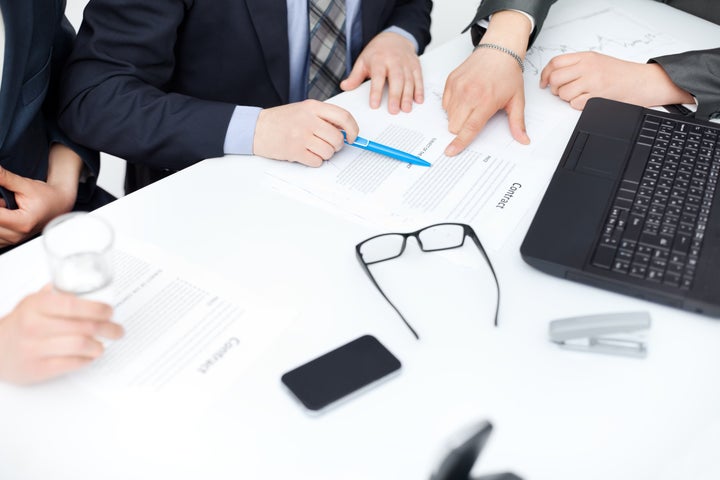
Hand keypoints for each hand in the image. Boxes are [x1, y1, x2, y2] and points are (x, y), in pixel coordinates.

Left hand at [0, 144, 81, 246]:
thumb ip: (5, 178)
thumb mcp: (25, 184)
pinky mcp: (10, 242)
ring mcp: (14, 241)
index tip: (1, 197)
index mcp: (23, 223)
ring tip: (6, 208)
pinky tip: (5, 216)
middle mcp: (17, 236)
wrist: (59, 205)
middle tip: (4, 200)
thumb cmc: (46, 196)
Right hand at [0, 285, 122, 384]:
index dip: (96, 308)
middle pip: (83, 326)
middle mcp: (35, 326)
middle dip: (107, 328)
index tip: (110, 311)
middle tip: (117, 330)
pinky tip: (89, 355)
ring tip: (102, 344)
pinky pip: (72, 363)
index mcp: (36, 306)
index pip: (72, 304)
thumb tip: (85, 286)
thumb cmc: (20, 324)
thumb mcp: (33, 302)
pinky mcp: (38, 369)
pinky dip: (86, 359)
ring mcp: (35, 349)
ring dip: (98, 346)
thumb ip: (57, 294)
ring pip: (80, 346)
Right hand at [253, 100, 358, 166]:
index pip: (343, 117)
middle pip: (337, 138)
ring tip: (314, 149)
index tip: (353, 137)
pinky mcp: (295, 151)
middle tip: (329, 145)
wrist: (256, 128)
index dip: (353, 129)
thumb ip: (323, 117)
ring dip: (325, 154)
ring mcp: (301, 136)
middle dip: (336, 146)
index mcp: (312, 107)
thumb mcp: (303, 110)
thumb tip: (345, 131)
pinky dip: (315, 161)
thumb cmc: (281, 120)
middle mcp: (308, 120)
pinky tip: (306, 154)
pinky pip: (317, 161)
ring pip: (328, 152)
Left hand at [340, 32, 422, 113]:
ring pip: (409, 80)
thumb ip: (355, 76)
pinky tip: (418, 100)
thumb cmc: (377, 53)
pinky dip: (419, 90)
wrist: (395, 38)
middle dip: (395, 95)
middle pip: (396, 79)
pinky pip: (418, 78)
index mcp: (379, 59)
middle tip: (393, 110)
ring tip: (406, 109)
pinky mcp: (416, 66)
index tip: (374, 105)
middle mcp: (394, 61)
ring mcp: (406, 63)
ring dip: (408, 95)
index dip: (376, 91)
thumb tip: (345, 87)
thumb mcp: (363, 61)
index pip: (377, 76)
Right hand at [443, 47, 528, 155]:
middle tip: (475, 117)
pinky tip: (465, 97)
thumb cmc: (507, 74)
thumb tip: (523, 140)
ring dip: (457, 117)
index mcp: (485, 101)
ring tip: (472, 105)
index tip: (450, 151)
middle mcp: (469, 94)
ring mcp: (457, 87)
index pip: (469, 128)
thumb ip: (517, 123)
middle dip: (462, 128)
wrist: (498, 50)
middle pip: (455, 125)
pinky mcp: (450, 81)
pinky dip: (452, 106)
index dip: (459, 142)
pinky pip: (445, 104)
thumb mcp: (516, 100)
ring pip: (448, 116)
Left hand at [540, 52, 694, 109]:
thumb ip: (576, 64)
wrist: (642, 81)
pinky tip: (586, 100)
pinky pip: (574, 104)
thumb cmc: (620, 73)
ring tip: (578, 95)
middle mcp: (588, 67)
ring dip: (566, 98)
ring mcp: (593, 82)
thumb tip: (553, 73)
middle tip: (561, 91)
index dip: (545, 74)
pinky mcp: (597, 96)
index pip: (555, 63)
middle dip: (554, 88)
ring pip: (563, 93)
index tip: (544, 82)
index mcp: (586, 57)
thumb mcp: (597, 61)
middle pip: (555, 79)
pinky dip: (577, 105)